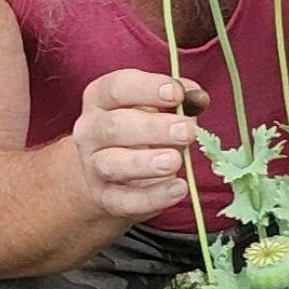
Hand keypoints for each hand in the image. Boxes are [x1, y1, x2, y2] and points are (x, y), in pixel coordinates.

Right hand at [72, 70, 209, 221]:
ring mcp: (93, 166)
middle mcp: (90, 131)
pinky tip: (178, 188)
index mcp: (100, 99)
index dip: (147, 89)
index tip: (177, 93)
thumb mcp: (152, 107)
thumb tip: (198, 97)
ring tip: (175, 161)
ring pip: (113, 164)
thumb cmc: (136, 132)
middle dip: (153, 128)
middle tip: (187, 131)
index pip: (116, 88)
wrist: (104, 176)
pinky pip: (125, 200)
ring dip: (146, 162)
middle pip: (115, 126)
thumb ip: (176, 99)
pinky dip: (153, 196)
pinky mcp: (105, 198)